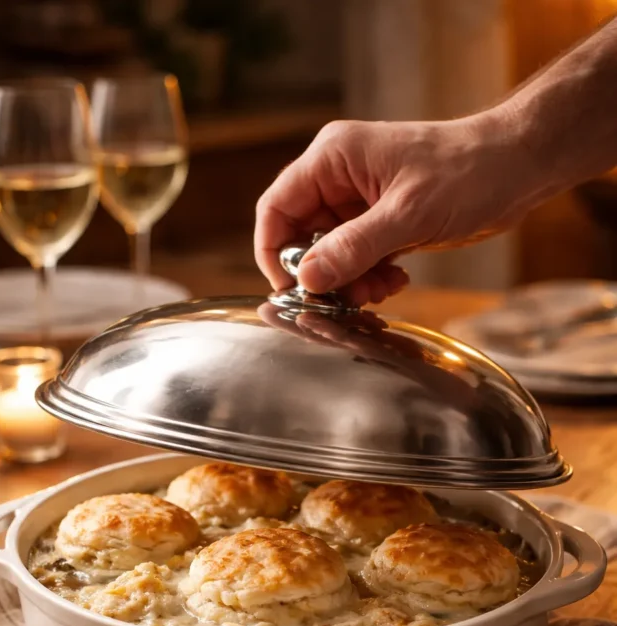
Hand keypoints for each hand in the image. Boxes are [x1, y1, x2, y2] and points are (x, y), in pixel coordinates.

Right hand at [255, 111, 536, 306]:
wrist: (517, 167)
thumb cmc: (468, 172)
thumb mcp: (408, 215)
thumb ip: (354, 248)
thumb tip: (307, 278)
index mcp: (333, 158)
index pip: (277, 208)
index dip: (275, 253)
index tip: (291, 290)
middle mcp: (339, 177)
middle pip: (301, 237)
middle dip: (321, 274)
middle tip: (346, 299)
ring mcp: (360, 201)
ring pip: (329, 254)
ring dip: (349, 280)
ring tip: (379, 289)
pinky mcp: (381, 221)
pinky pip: (356, 258)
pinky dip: (369, 277)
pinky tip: (395, 280)